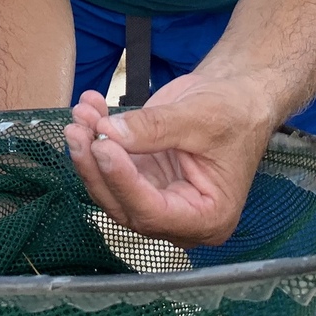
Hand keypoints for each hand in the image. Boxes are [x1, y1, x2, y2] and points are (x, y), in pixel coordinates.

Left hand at [64, 73, 278, 248]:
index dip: (123, 182)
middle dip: (96, 166)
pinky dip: (94, 136)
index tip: (102, 146)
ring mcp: (156, 196)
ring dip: (89, 150)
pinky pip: (109, 165)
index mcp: (208, 217)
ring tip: (82, 112)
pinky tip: (90, 107)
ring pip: (109, 187)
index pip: (154, 212)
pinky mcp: (140, 176)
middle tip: (79, 129)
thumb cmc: (234, 113)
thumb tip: (109, 133)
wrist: (236, 98)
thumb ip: (154, 128)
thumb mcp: (199, 117)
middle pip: (124, 204)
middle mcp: (178, 217)